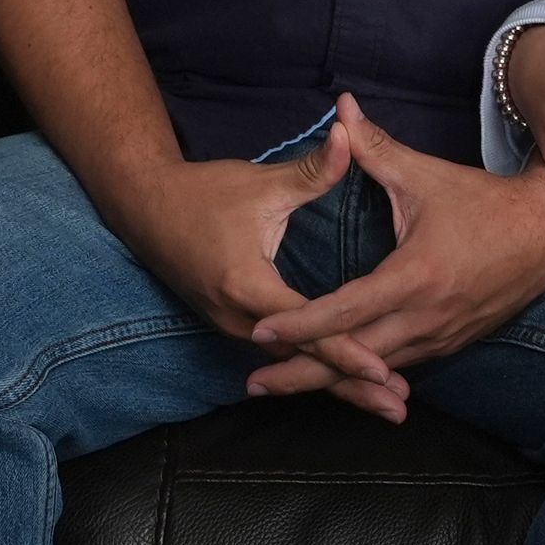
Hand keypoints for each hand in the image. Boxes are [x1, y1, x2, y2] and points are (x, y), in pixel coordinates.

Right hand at [103, 121, 408, 417]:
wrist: (145, 207)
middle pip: (305, 359)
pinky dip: (314, 368)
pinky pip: (281, 353)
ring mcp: (233, 327)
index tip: (384, 373)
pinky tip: (344, 380)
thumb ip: (311, 170)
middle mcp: (240, 319)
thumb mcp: (261, 183)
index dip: (348, 351)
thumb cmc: (204, 193)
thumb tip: (347, 134)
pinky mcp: (234, 325)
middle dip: (353, 385)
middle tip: (399, 409)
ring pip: (293, 362)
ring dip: (337, 382)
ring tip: (382, 402)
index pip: (308, 326)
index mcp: (249, 286)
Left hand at [246, 95, 544, 404]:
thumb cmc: (485, 202)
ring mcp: (441, 338)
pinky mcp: (451, 344)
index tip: (259, 332)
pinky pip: (401, 366)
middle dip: (301, 373)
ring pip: (377, 370)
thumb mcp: (426, 175)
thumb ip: (376, 147)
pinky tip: (341, 379)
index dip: (299, 324)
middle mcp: (426, 318)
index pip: (344, 311)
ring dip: (331, 381)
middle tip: (253, 384)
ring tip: (283, 384)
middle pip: (353, 359)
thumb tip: (340, 109)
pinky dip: (367, 375)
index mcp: (414, 277)